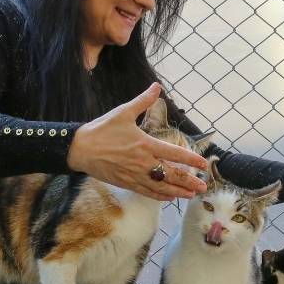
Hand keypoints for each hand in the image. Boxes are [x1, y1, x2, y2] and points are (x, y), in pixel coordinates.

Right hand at [67, 83, 207, 200]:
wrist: (79, 149)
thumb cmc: (102, 130)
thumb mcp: (123, 112)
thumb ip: (143, 101)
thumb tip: (157, 86)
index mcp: (145, 144)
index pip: (174, 154)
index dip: (191, 159)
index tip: (204, 164)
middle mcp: (143, 162)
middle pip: (172, 175)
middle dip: (190, 181)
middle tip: (204, 186)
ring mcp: (135, 175)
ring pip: (161, 187)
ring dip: (178, 191)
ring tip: (191, 194)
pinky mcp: (126, 183)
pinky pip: (147, 191)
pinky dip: (160, 196)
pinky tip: (169, 198)